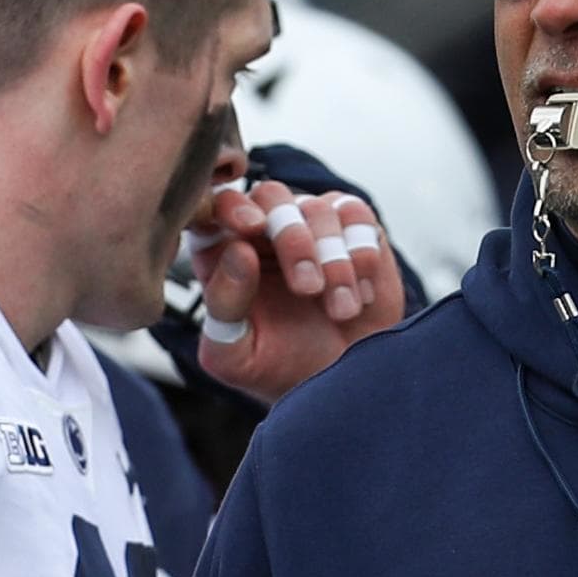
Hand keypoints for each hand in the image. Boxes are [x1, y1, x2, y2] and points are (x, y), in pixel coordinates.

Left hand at [192, 184, 406, 402]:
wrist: (340, 381)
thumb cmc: (279, 366)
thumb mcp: (234, 355)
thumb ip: (224, 305)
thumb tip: (238, 250)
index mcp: (222, 251)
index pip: (215, 206)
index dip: (231, 207)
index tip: (250, 228)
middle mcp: (265, 227)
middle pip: (270, 196)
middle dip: (292, 238)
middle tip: (307, 288)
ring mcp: (311, 222)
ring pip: (318, 208)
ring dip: (333, 261)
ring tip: (340, 310)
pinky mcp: (354, 227)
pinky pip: (357, 217)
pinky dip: (361, 255)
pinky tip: (359, 296)